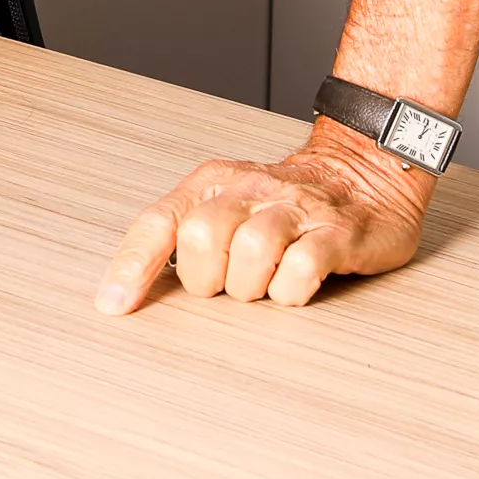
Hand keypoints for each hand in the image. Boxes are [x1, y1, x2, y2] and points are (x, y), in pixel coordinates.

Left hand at [95, 124, 431, 314]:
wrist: (364, 171)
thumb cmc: (285, 201)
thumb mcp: (228, 203)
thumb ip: (186, 234)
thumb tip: (132, 287)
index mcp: (214, 182)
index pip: (160, 221)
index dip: (133, 266)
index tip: (114, 306)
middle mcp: (250, 190)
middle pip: (202, 237)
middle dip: (209, 278)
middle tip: (230, 281)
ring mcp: (295, 210)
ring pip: (250, 252)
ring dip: (252, 286)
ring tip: (265, 282)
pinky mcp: (336, 234)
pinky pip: (301, 269)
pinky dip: (291, 289)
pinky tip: (296, 284)